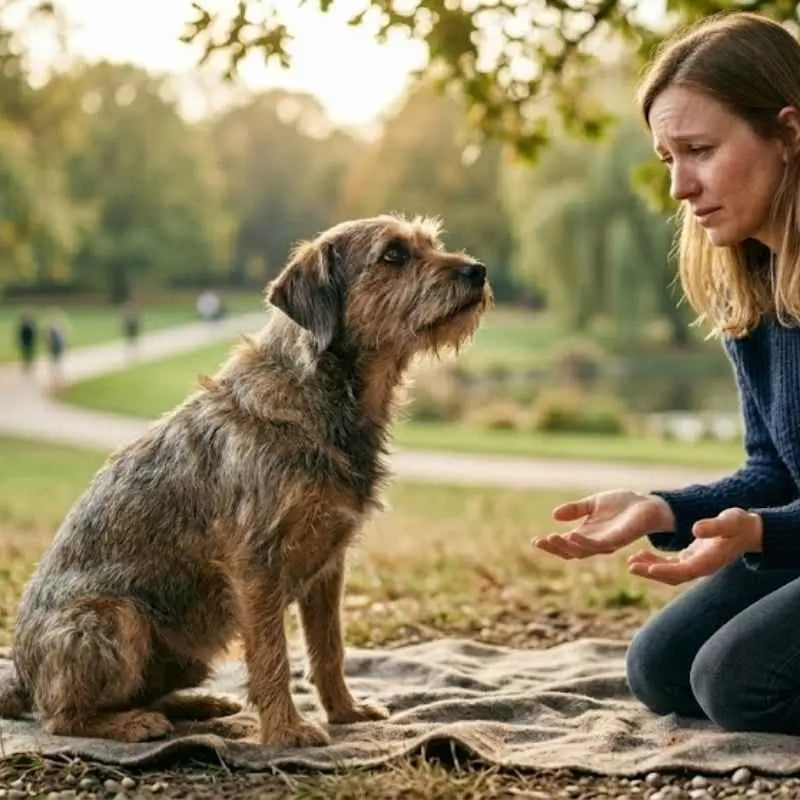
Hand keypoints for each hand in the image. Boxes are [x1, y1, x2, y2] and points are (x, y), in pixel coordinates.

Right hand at [532, 490, 674, 559]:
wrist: (648, 504)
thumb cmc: (622, 505)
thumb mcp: (593, 503)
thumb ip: (575, 510)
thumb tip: (554, 515)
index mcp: (587, 535)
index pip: (565, 544)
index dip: (550, 544)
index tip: (535, 540)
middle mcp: (595, 543)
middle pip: (570, 552)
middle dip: (553, 548)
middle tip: (539, 541)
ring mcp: (606, 543)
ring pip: (581, 551)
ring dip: (565, 546)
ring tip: (551, 537)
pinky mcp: (617, 540)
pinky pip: (598, 545)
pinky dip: (584, 542)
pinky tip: (572, 534)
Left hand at [627, 507, 762, 584]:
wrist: (747, 531)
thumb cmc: (739, 524)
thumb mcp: (730, 521)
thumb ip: (714, 525)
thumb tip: (695, 529)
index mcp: (710, 561)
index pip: (685, 570)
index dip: (667, 570)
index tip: (649, 569)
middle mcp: (701, 567)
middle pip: (673, 575)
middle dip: (652, 572)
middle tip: (630, 566)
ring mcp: (695, 564)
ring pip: (669, 572)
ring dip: (650, 568)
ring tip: (630, 562)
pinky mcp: (691, 559)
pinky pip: (670, 565)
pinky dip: (655, 561)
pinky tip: (640, 554)